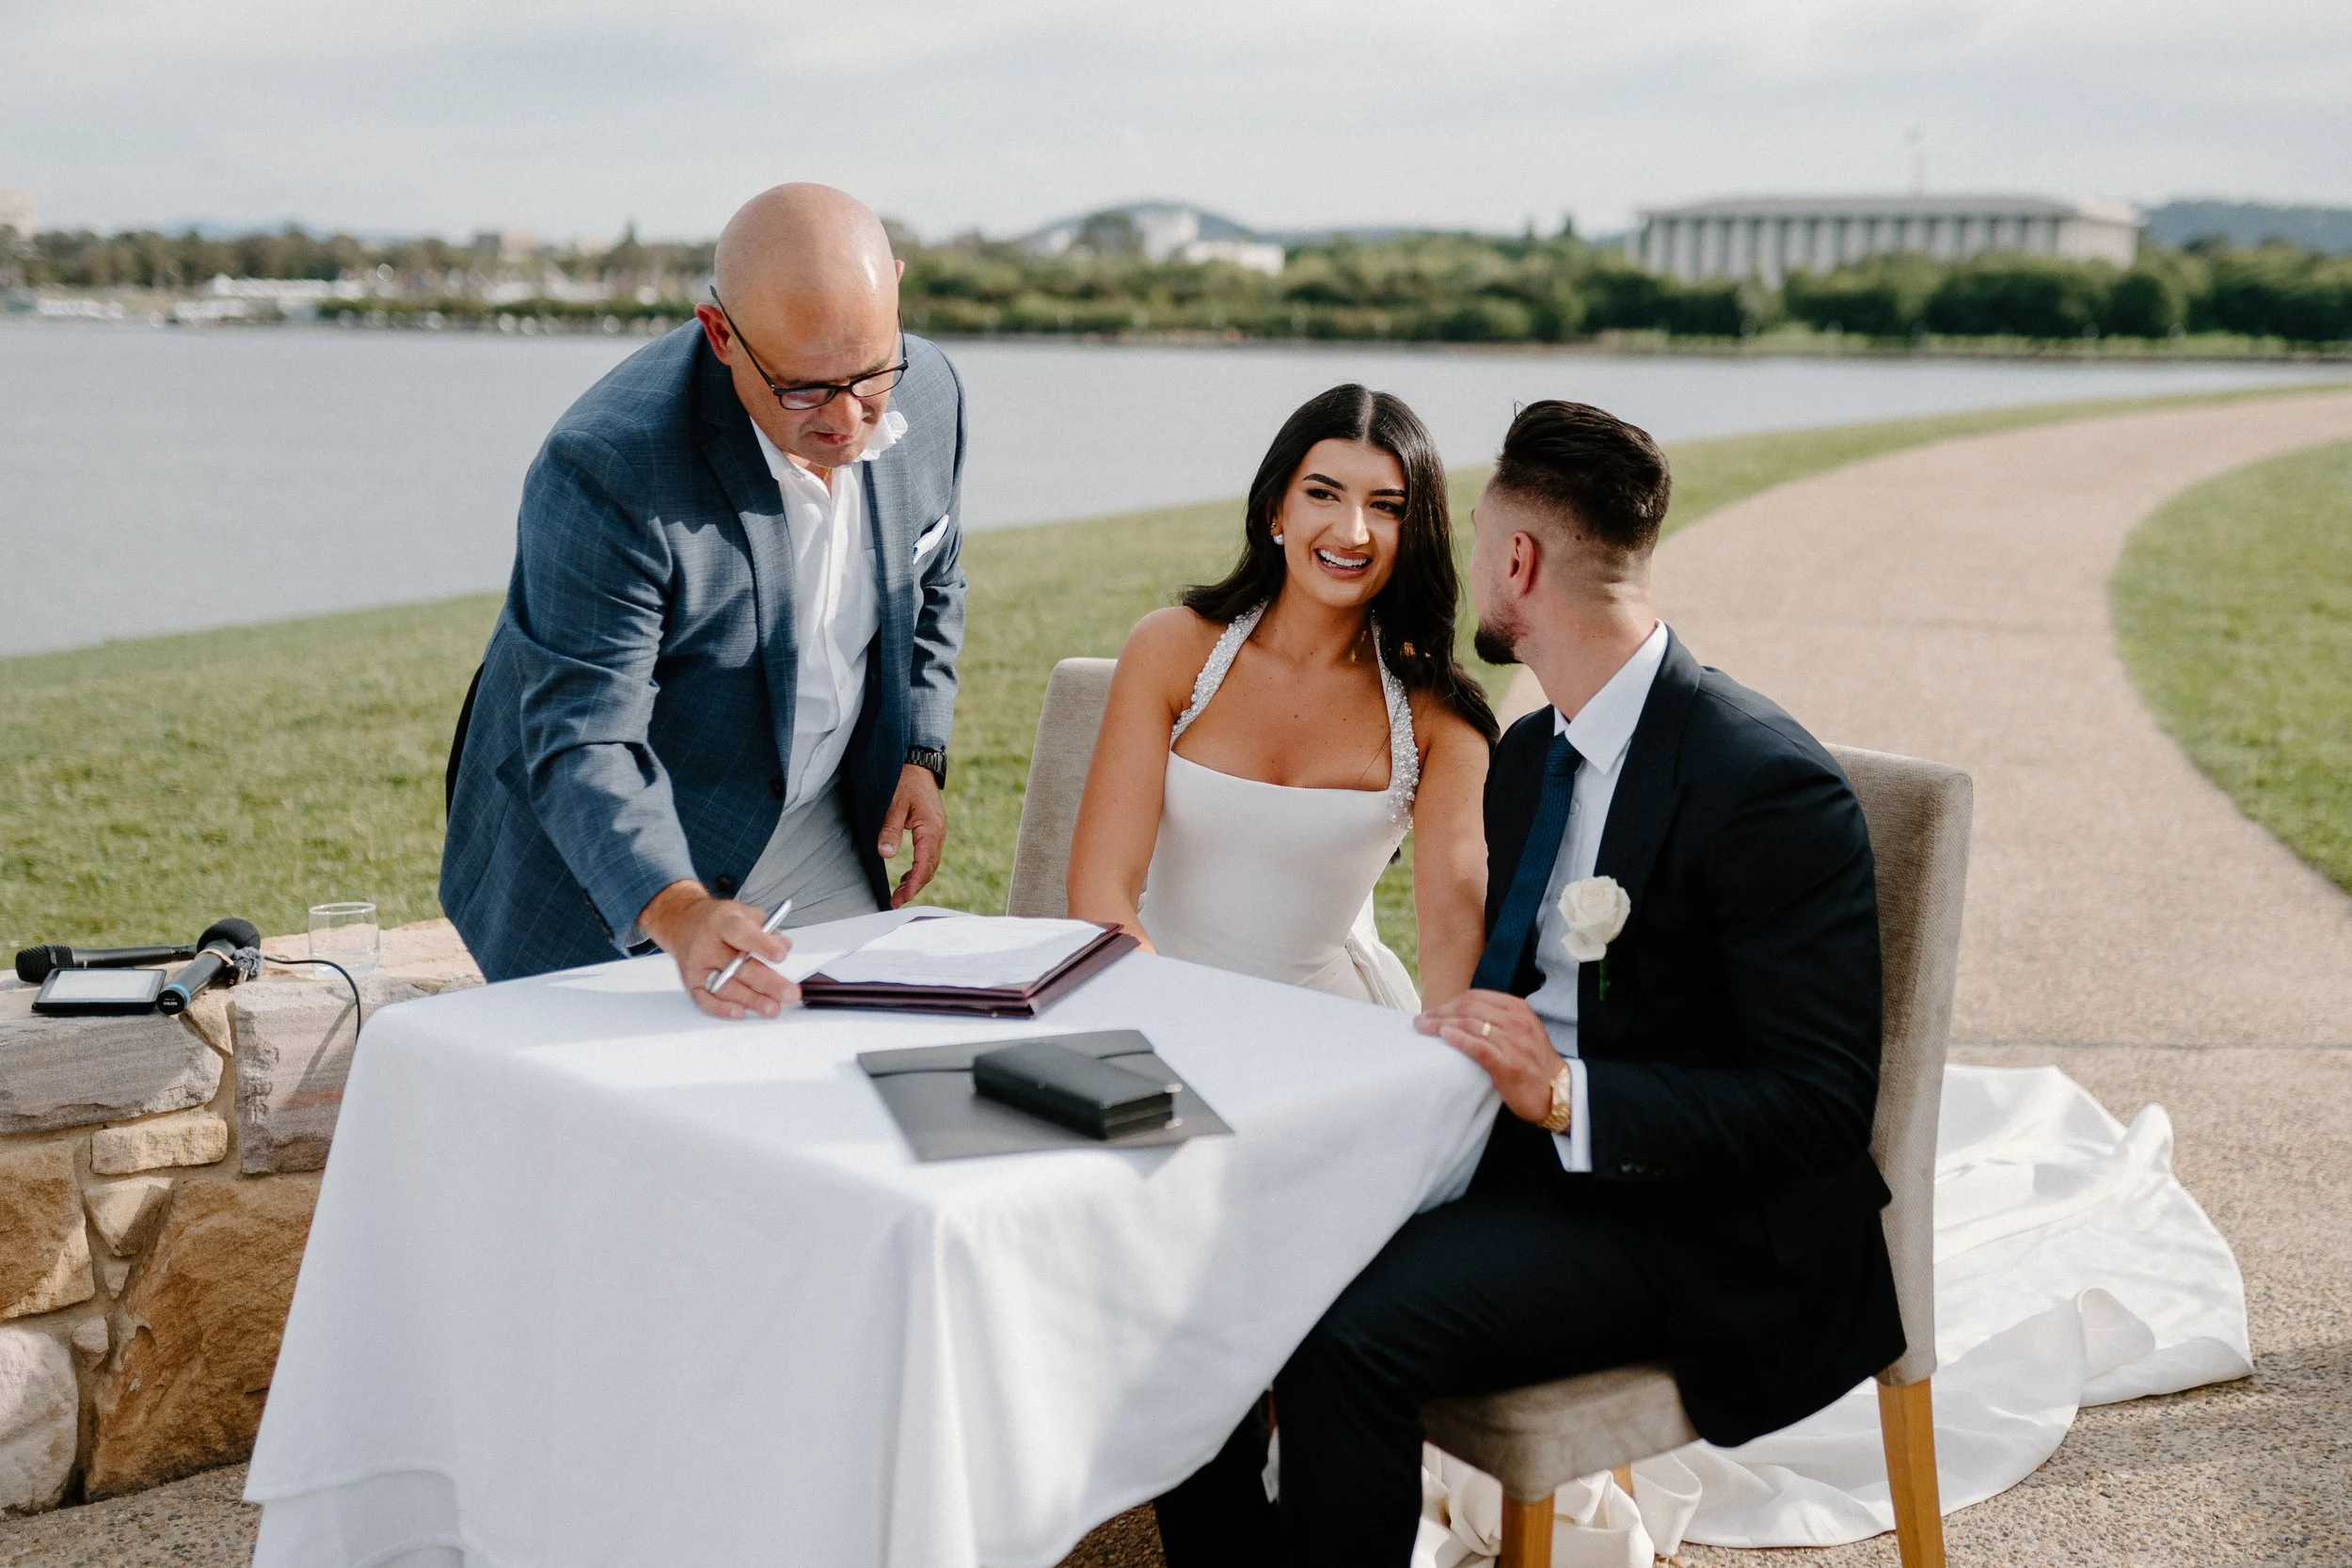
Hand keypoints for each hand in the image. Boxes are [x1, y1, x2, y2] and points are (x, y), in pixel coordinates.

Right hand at [638, 881, 797, 1019]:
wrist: (684, 923)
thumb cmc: (720, 921)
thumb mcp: (745, 913)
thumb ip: (767, 930)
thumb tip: (784, 946)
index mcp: (723, 922)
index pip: (742, 934)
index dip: (762, 945)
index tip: (781, 956)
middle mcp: (706, 945)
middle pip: (737, 966)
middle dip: (766, 982)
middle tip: (789, 994)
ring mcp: (697, 965)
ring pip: (724, 987)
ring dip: (750, 1000)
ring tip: (773, 1008)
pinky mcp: (691, 982)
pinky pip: (705, 1000)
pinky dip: (722, 1009)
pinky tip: (741, 1012)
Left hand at [879, 763, 946, 907]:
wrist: (918, 763)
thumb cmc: (905, 781)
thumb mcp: (894, 804)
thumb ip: (890, 829)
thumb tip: (886, 854)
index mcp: (931, 829)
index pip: (924, 865)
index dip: (913, 885)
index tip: (900, 899)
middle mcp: (938, 833)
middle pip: (930, 869)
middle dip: (914, 887)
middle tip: (896, 901)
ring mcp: (937, 832)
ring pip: (931, 864)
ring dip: (917, 879)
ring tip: (899, 892)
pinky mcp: (933, 829)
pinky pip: (929, 855)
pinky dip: (919, 868)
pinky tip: (907, 875)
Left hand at [1415, 990, 1561, 1123]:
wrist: (1557, 1092)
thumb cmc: (1532, 1063)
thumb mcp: (1520, 1031)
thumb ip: (1497, 1020)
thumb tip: (1460, 1016)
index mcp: (1518, 1009)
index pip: (1476, 997)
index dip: (1449, 1003)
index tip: (1432, 1012)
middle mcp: (1516, 1021)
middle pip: (1469, 1008)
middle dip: (1440, 1012)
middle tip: (1420, 1021)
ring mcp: (1514, 1041)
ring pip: (1470, 1024)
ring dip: (1441, 1025)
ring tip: (1423, 1029)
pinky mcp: (1509, 1063)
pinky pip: (1478, 1046)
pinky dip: (1459, 1039)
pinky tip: (1443, 1037)